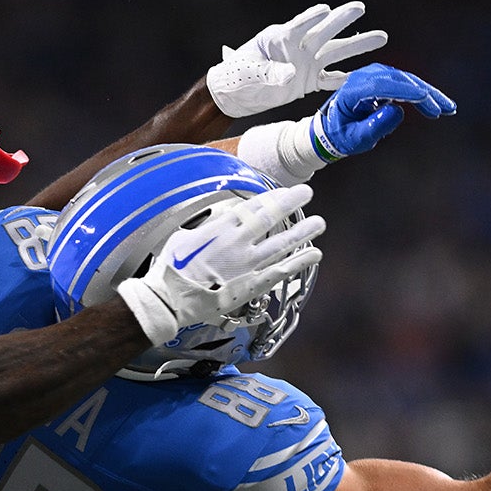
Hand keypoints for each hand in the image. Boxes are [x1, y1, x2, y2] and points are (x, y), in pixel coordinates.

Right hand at [115, 185, 325, 343]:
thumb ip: (205, 227)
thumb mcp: (183, 238)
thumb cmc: (171, 270)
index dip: (271, 197)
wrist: (171, 299)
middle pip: (271, 217)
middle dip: (291, 203)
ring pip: (282, 243)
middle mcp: (237, 242)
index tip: (284, 191)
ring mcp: (248, 264)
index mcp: (219, 229)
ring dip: (303, 232)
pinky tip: (314, 254)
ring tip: (319, 223)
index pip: (252, 207)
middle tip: (307, 192)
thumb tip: (218, 217)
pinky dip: (300, 262)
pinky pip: (282, 270)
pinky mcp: (253, 285)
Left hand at [207, 2, 387, 118]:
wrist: (233, 95)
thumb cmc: (237, 77)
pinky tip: (366, 76)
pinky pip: (331, 79)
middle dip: (341, 20)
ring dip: (357, 46)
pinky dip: (346, 78)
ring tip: (382, 36)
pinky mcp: (308, 81)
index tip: (324, 10)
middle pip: (323, 32)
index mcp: (278, 38)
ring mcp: (305, 63)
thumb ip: (271, 73)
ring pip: (335, 52)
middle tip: (360, 7)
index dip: (310, 18)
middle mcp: (296, 47)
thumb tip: (291, 75)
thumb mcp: (251, 74)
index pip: (298, 26)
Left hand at [309, 64, 454, 159]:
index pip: (380, 85)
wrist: (332, 129)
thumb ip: (374, 126)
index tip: (424, 96)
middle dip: (423, 93)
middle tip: (443, 109)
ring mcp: (374, 76)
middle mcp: (363, 77)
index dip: (403, 90)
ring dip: (428, 93)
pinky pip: (406, 84)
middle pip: (398, 80)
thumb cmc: (341, 135)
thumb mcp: (355, 138)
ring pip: (406, 80)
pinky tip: (436, 104)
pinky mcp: (384, 80)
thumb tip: (397, 110)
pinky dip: (422, 93)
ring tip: (447, 108)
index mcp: (351, 90)